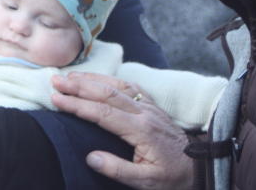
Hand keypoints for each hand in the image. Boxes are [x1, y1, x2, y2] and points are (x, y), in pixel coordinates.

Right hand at [51, 72, 192, 189]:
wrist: (200, 166)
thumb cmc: (171, 176)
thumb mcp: (147, 182)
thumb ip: (118, 170)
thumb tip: (91, 157)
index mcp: (141, 130)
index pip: (102, 112)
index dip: (77, 104)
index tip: (56, 99)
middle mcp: (144, 112)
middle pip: (106, 92)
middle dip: (78, 85)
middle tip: (55, 80)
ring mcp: (148, 105)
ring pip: (116, 85)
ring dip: (90, 79)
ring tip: (68, 76)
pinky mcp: (151, 104)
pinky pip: (127, 85)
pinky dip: (108, 78)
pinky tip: (96, 78)